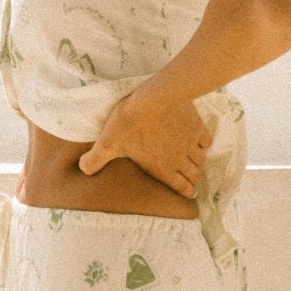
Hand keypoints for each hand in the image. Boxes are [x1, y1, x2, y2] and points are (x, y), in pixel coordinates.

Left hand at [77, 85, 211, 197]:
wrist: (154, 97)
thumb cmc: (129, 122)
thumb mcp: (108, 143)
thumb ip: (96, 159)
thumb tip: (83, 170)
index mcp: (162, 168)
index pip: (180, 186)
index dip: (186, 191)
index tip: (190, 193)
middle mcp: (179, 159)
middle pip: (194, 174)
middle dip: (193, 178)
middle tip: (192, 178)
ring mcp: (190, 143)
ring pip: (201, 159)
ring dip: (198, 162)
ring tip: (194, 161)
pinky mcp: (197, 126)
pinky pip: (206, 140)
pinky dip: (204, 144)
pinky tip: (199, 141)